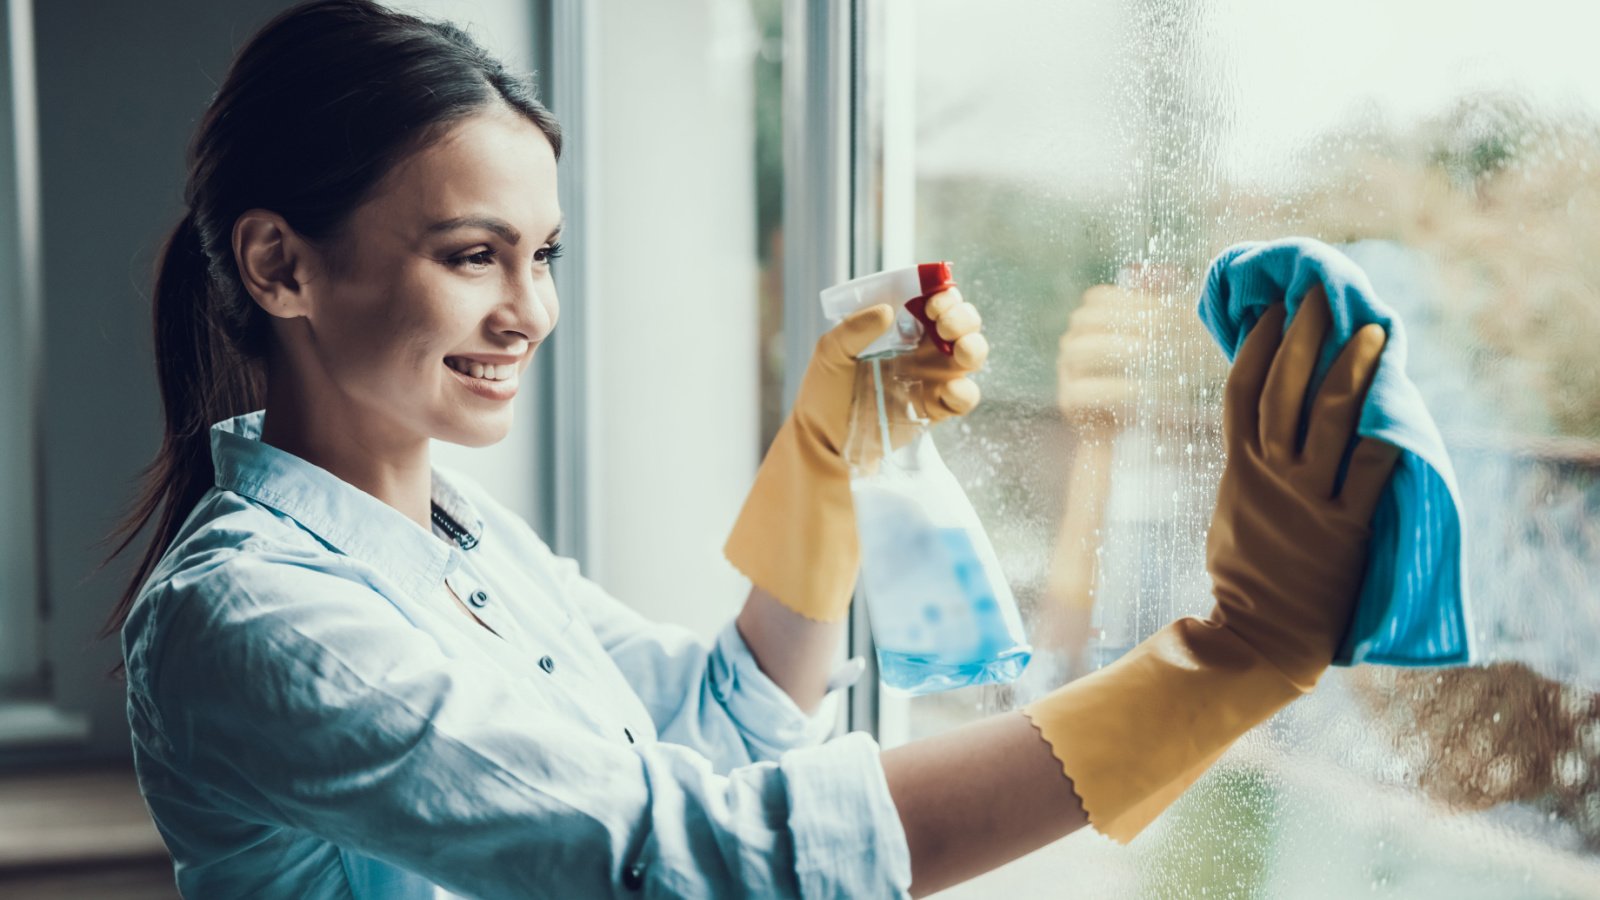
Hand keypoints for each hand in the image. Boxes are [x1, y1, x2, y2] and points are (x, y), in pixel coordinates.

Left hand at [725, 288, 988, 621]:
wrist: (824, 442)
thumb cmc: (824, 393)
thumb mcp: (829, 354)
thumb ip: (853, 329)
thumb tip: (887, 311)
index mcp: (899, 328)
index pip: (934, 301)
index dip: (944, 295)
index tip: (934, 300)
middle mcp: (921, 349)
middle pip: (962, 324)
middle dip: (963, 318)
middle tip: (944, 323)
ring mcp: (931, 379)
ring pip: (971, 356)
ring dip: (973, 348)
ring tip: (958, 350)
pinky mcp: (935, 410)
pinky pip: (964, 397)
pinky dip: (965, 392)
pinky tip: (949, 391)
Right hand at [1022, 280, 1399, 843]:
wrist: (1260, 635)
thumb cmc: (1245, 574)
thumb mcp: (1231, 508)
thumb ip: (1244, 466)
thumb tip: (1253, 430)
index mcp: (1238, 467)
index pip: (1242, 390)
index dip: (1256, 345)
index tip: (1273, 307)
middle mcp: (1270, 475)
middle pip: (1284, 389)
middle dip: (1303, 336)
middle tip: (1321, 293)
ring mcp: (1306, 500)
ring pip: (1327, 420)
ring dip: (1350, 371)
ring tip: (1372, 331)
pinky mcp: (1343, 530)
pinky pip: (1367, 477)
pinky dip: (1382, 444)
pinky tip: (1398, 415)